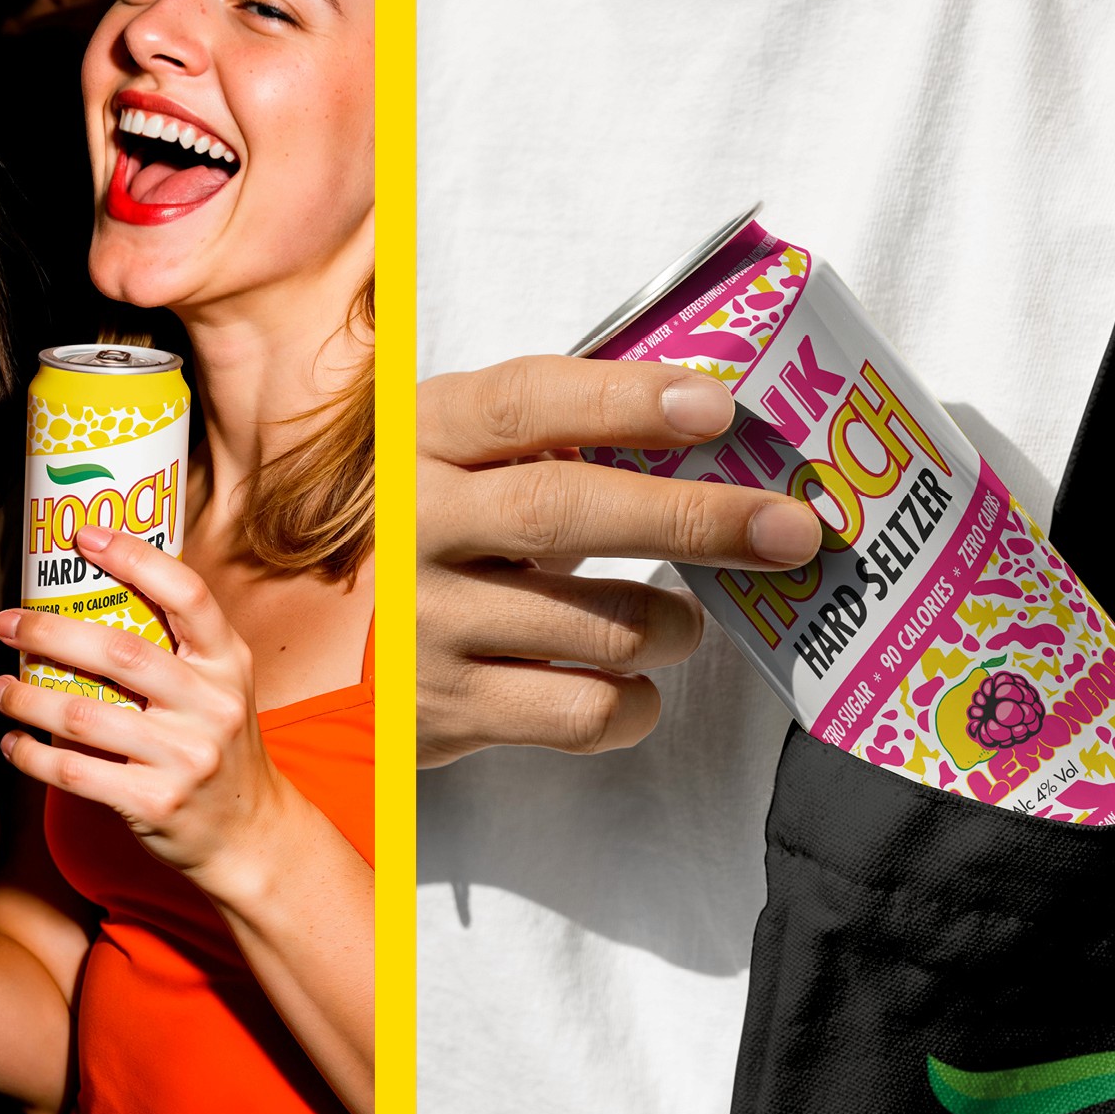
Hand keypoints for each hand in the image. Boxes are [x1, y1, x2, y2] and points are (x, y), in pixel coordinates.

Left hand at [0, 526, 287, 884]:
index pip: (187, 594)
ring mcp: (186, 756)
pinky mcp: (156, 802)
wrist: (250, 833)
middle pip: (118, 652)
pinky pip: (76, 772)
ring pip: (84, 715)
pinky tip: (13, 743)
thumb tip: (96, 586)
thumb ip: (176, 645)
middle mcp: (212, 704)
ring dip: (27, 698)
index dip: (134, 558)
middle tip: (7, 623)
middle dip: (49, 632)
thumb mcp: (220, 685)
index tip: (84, 536)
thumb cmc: (217, 744)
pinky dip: (32, 755)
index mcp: (227, 662)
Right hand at [417, 355, 820, 765]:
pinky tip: (631, 682)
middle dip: (695, 519)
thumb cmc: (429, 531)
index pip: (525, 403)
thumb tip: (712, 417)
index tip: (716, 408)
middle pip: (564, 512)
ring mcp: (424, 624)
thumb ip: (550, 429)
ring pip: (600, 628)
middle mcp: (411, 527)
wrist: (326, 649)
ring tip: (682, 620)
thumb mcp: (457, 455)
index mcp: (421, 439)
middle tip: (788, 529)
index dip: (624, 400)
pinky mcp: (449, 710)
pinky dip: (637, 703)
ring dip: (675, 625)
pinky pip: (585, 713)